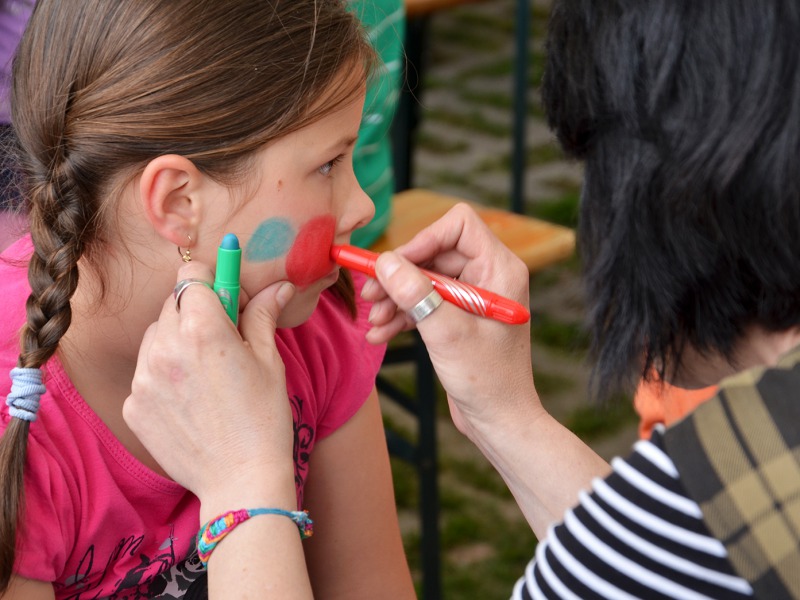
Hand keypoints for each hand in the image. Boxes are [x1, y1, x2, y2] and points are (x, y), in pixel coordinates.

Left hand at [123, 262, 296, 514]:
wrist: (240, 481)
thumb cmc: (264, 420)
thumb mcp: (269, 362)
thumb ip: (262, 316)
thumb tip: (277, 286)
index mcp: (203, 330)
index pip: (191, 276)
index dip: (210, 279)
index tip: (222, 292)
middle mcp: (166, 347)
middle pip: (173, 304)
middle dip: (195, 310)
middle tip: (222, 337)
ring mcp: (144, 378)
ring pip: (156, 336)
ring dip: (176, 340)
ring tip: (204, 371)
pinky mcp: (133, 405)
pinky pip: (145, 371)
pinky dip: (163, 374)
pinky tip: (189, 397)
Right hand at [362, 203, 542, 439]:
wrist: (500, 421)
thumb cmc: (488, 381)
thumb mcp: (446, 334)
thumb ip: (416, 295)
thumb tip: (386, 262)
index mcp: (500, 269)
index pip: (459, 225)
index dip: (423, 239)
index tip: (395, 265)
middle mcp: (489, 276)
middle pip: (435, 253)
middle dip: (400, 275)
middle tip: (369, 294)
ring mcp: (474, 297)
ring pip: (425, 279)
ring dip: (396, 298)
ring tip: (373, 321)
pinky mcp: (460, 317)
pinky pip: (427, 301)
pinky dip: (404, 315)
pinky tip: (381, 334)